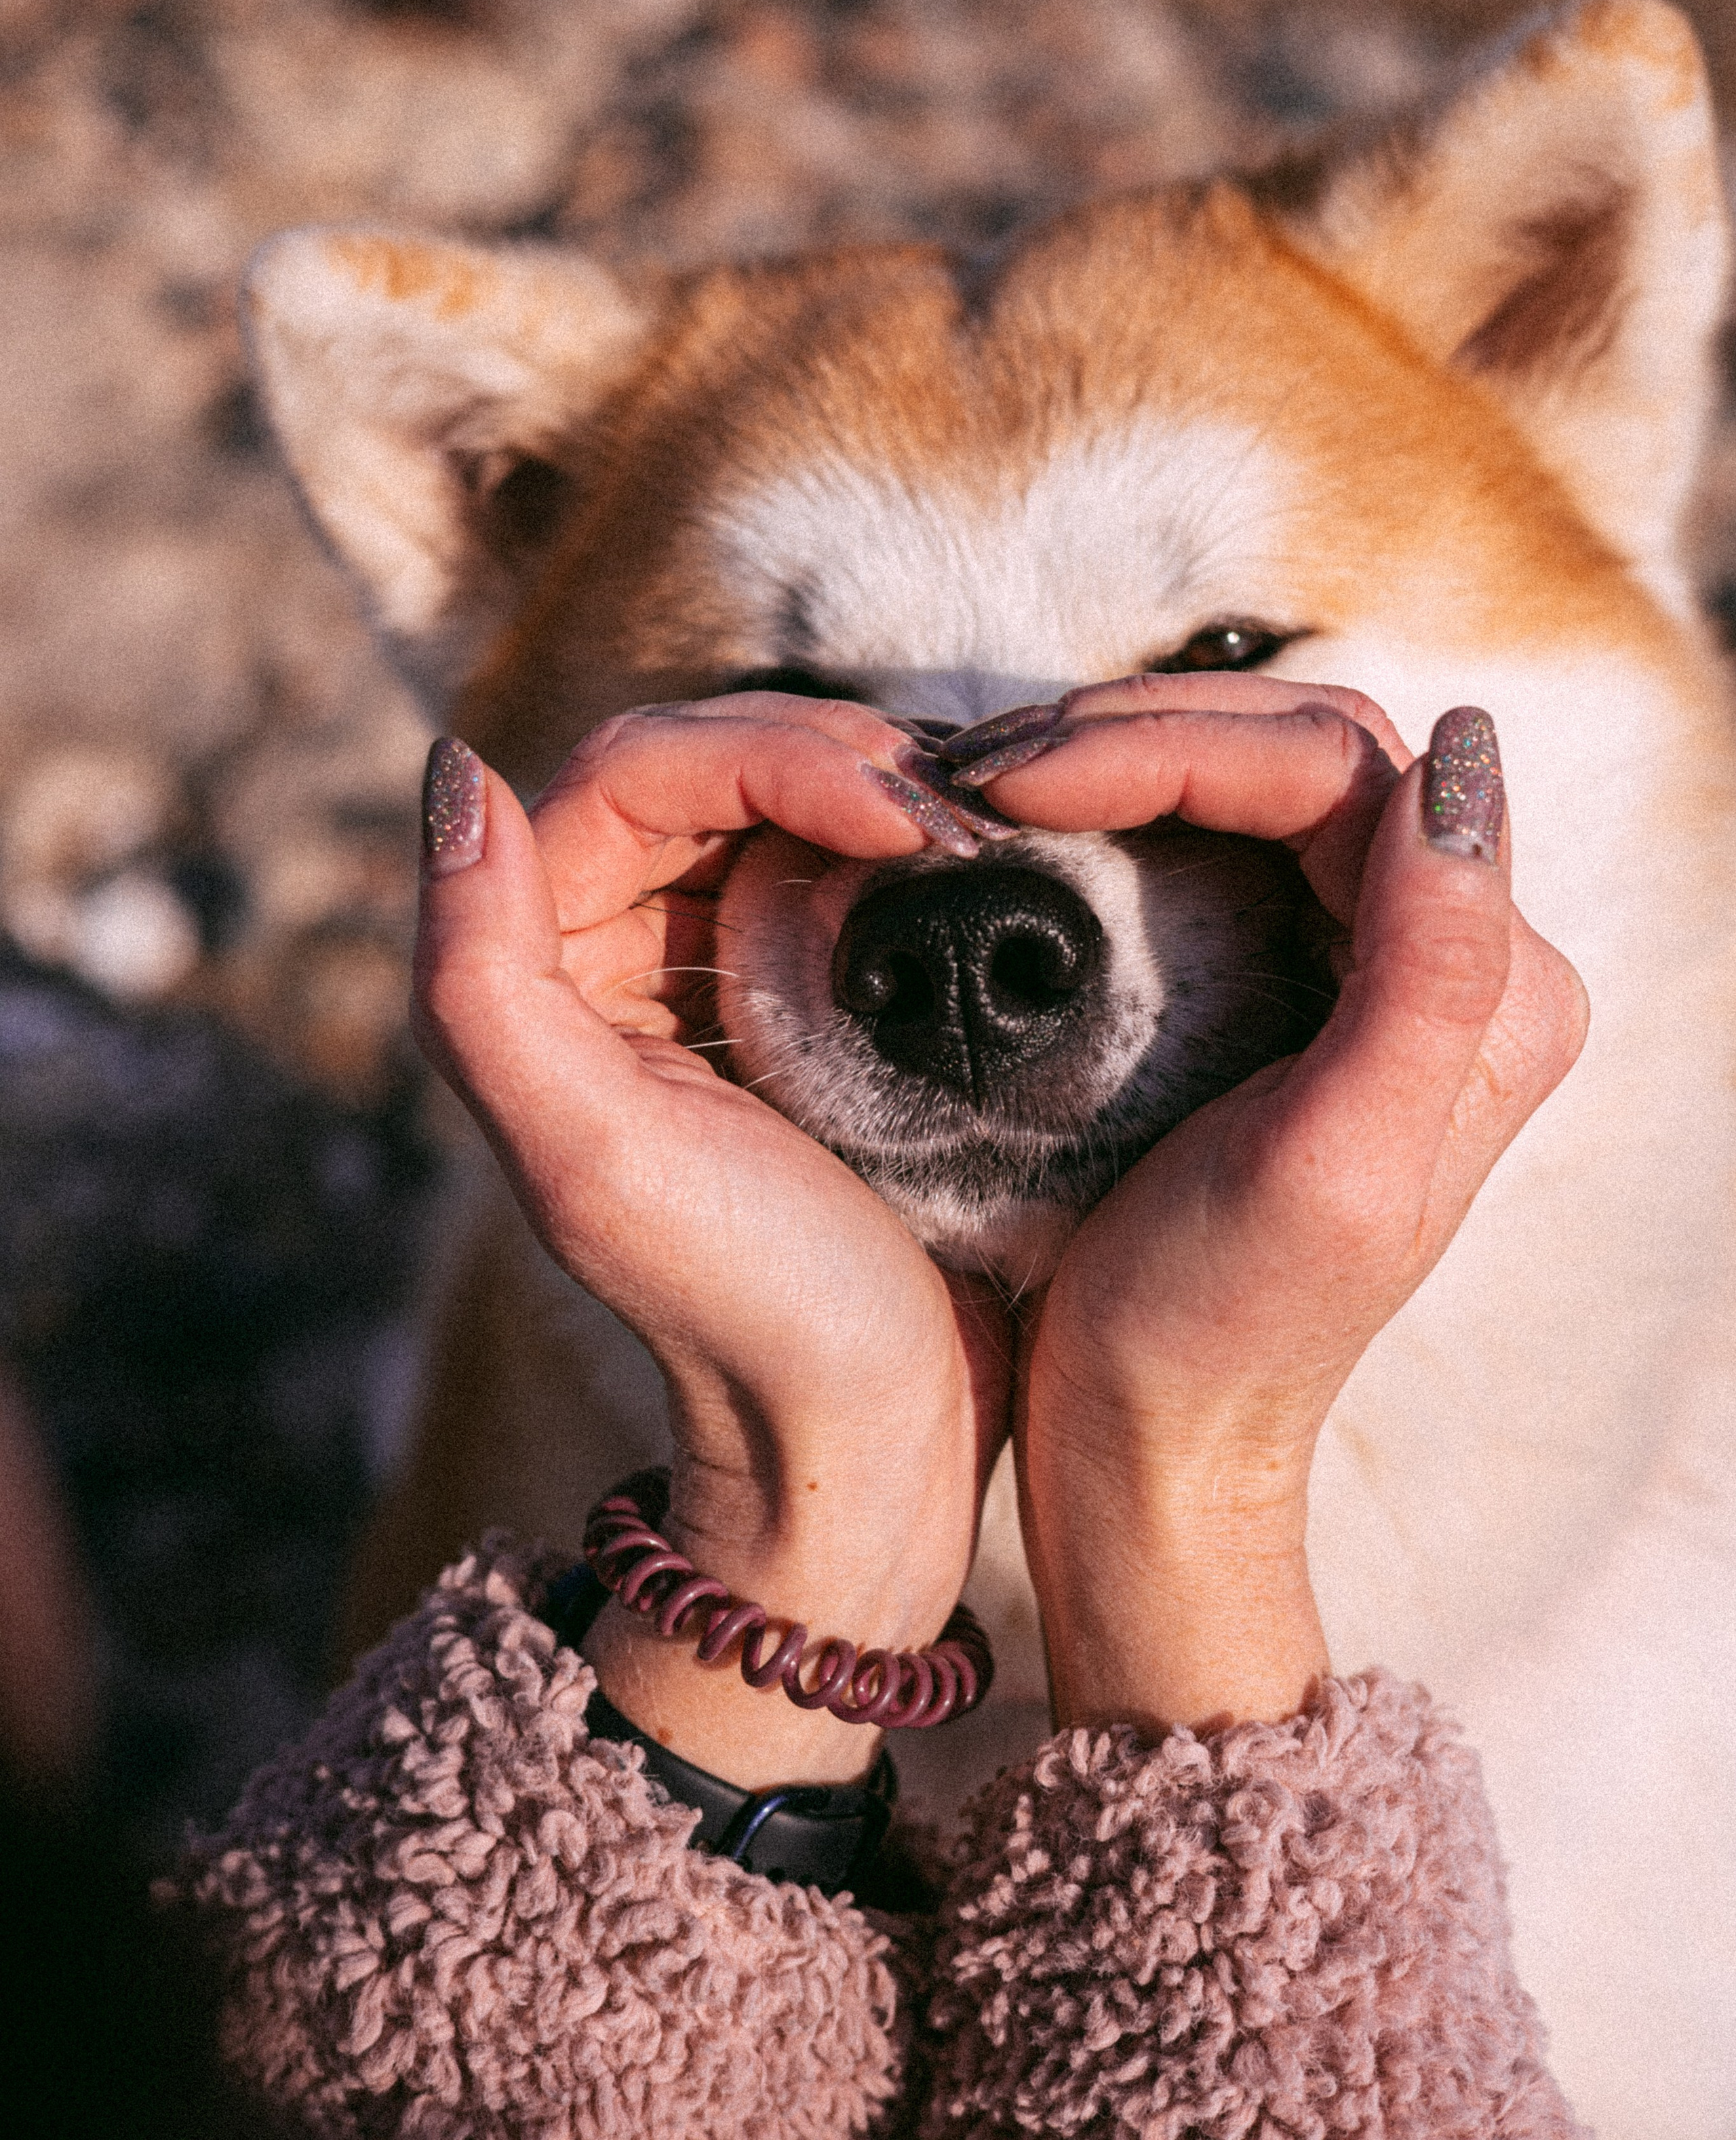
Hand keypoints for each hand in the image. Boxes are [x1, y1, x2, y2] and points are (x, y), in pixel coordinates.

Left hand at [411, 697, 1011, 1780]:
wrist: (865, 1436)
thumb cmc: (745, 1307)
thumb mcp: (593, 1156)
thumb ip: (480, 974)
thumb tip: (453, 769)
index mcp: (540, 972)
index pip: (634, 774)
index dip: (765, 758)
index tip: (899, 822)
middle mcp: (611, 954)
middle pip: (707, 765)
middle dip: (827, 760)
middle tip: (952, 820)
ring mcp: (711, 973)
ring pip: (778, 804)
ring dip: (873, 792)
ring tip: (970, 838)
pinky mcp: (804, 1002)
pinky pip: (839, 868)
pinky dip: (900, 848)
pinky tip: (967, 873)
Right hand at [958, 676, 1588, 1733]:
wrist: (1150, 1445)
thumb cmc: (1223, 1326)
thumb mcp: (1336, 1161)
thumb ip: (1433, 965)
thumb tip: (1470, 765)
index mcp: (1496, 989)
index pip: (1339, 770)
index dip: (1173, 744)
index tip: (1018, 786)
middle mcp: (1456, 959)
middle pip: (1302, 750)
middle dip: (1135, 734)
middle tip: (982, 774)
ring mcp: (1369, 964)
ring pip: (1254, 777)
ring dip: (1117, 756)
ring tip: (982, 785)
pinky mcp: (1289, 985)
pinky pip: (1216, 838)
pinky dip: (1117, 806)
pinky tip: (1027, 821)